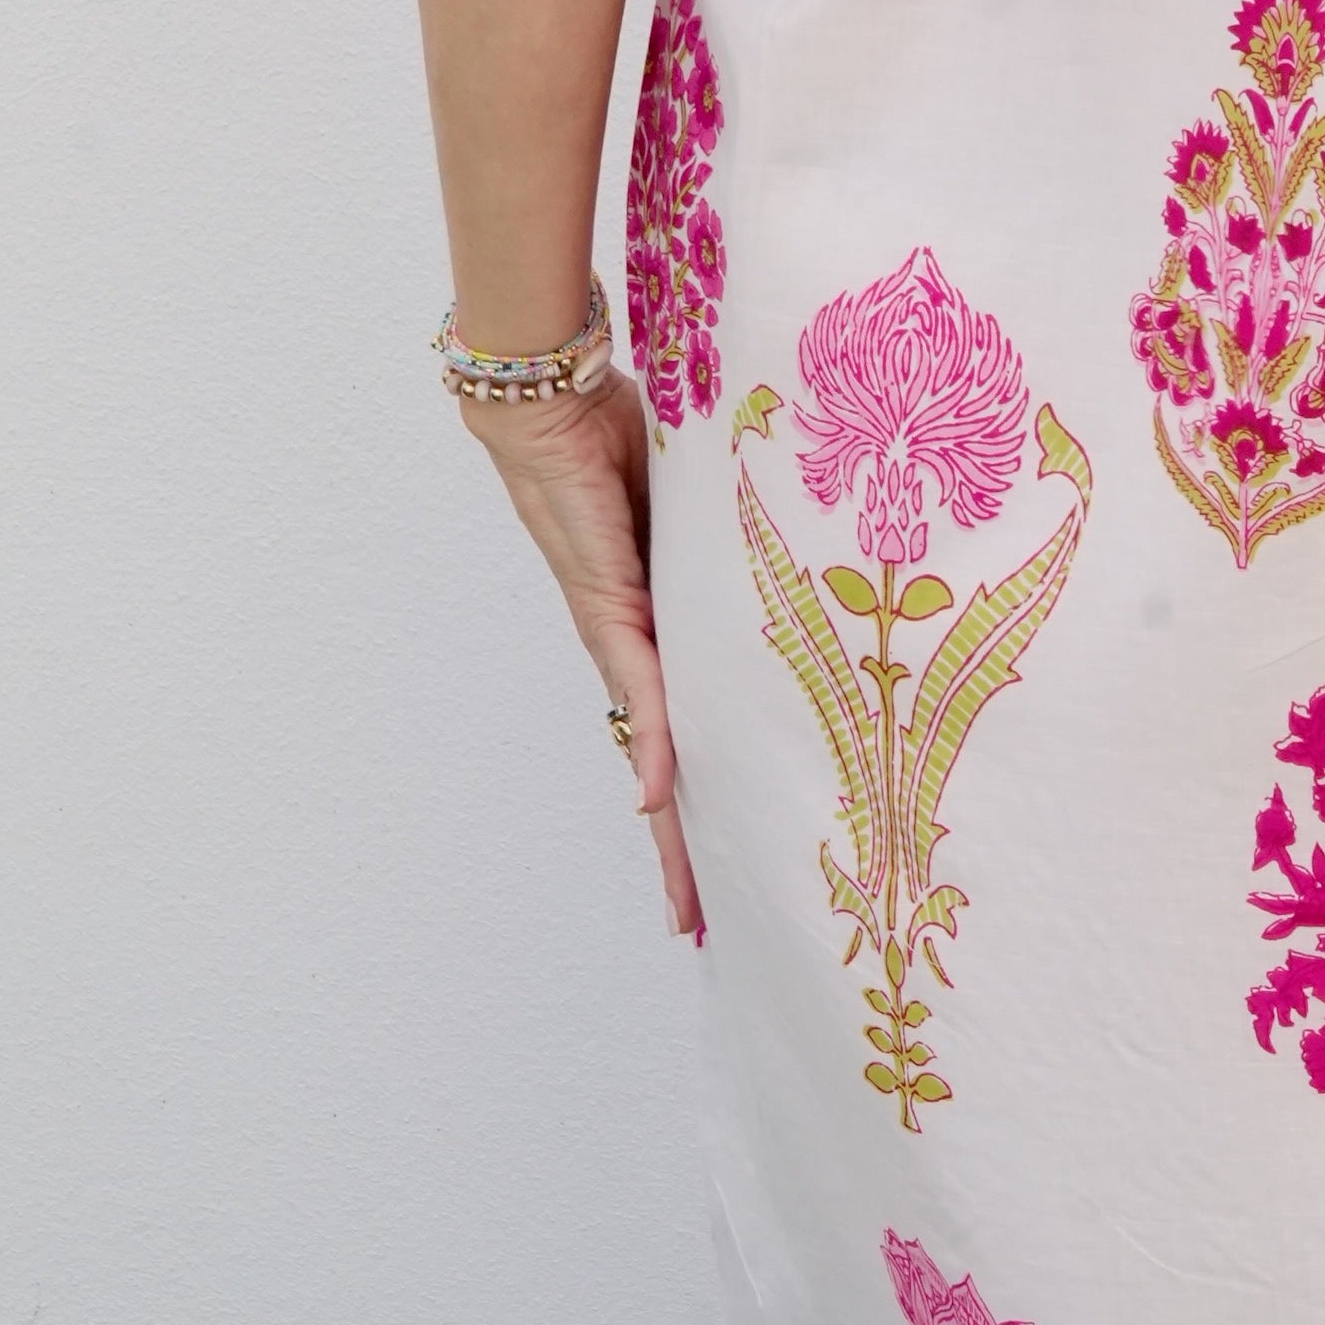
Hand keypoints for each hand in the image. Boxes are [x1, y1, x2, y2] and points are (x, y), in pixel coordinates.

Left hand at [459, 370, 701, 935]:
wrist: (551, 401)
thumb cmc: (624, 437)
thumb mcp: (697, 508)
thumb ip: (729, 545)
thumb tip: (773, 578)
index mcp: (665, 631)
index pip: (687, 732)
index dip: (701, 798)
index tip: (716, 864)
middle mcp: (638, 649)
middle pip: (667, 770)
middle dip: (683, 849)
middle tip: (698, 922)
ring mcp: (621, 636)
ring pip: (654, 751)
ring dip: (670, 828)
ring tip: (685, 898)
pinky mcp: (609, 609)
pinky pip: (643, 688)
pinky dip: (654, 743)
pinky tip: (654, 800)